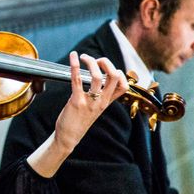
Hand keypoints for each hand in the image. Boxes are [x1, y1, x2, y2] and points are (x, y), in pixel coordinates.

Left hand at [26, 51, 127, 176]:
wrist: (69, 137)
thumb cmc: (79, 121)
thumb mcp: (95, 109)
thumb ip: (99, 97)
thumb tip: (99, 80)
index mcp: (107, 102)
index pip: (124, 86)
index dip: (119, 73)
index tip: (108, 68)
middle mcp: (101, 101)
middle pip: (114, 76)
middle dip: (106, 62)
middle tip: (96, 60)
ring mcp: (90, 102)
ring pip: (98, 77)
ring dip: (92, 62)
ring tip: (84, 57)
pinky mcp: (76, 101)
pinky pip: (77, 80)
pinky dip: (75, 65)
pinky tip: (73, 56)